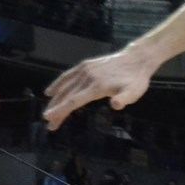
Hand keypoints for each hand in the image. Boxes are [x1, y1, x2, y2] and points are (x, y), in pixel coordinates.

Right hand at [43, 45, 159, 130]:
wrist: (136, 59)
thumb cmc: (135, 79)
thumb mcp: (134, 92)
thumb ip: (124, 99)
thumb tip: (116, 105)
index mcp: (97, 86)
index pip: (74, 100)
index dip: (61, 110)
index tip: (49, 119)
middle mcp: (88, 77)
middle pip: (67, 96)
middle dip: (56, 110)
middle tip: (50, 125)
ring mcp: (85, 70)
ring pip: (65, 86)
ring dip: (55, 100)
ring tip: (48, 112)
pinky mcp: (85, 65)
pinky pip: (68, 76)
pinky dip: (57, 84)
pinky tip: (50, 92)